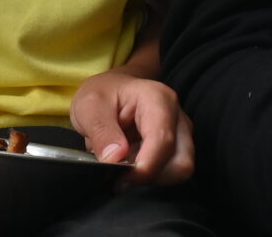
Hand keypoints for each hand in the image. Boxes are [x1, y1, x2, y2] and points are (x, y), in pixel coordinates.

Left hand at [69, 69, 194, 186]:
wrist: (111, 91)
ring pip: (178, 170)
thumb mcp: (90, 106)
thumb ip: (102, 132)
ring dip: (150, 178)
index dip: (144, 168)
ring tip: (125, 169)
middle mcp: (176, 117)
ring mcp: (180, 134)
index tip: (121, 180)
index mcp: (158, 100)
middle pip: (180, 162)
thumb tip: (115, 160)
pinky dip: (149, 176)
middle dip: (151, 177)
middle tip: (121, 177)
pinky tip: (132, 167)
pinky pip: (170, 172)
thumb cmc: (103, 94)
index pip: (162, 141)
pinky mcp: (176, 148)